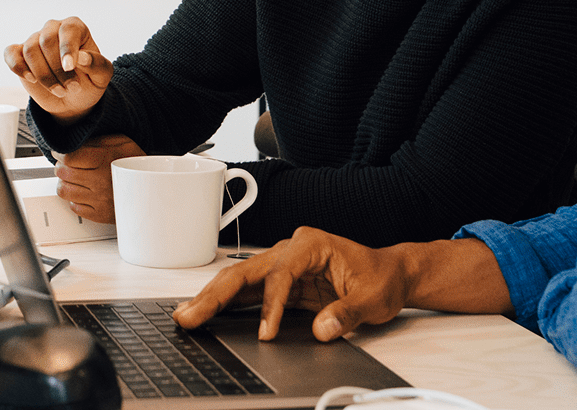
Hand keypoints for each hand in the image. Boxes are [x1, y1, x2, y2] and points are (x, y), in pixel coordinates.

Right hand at [3, 17, 113, 121]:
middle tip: (70, 88)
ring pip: (31, 51)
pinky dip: (18, 66)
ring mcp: (34, 40)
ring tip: (59, 91)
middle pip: (47, 41)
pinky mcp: (19, 54)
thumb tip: (81, 57)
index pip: (68, 30)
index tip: (69, 67)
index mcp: (75, 28)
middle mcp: (53, 29)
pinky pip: (11, 53)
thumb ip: (96, 64)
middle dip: (57, 69)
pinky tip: (31, 79)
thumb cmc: (88, 82)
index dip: (67, 48)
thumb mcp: (101, 76)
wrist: (72, 100)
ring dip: (44, 75)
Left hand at [53, 134, 144, 223]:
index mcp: (105, 161)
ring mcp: (99, 200)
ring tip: (71, 178)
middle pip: (64, 174)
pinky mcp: (99, 215)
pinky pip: (74, 207)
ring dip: (64, 183)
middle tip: (65, 164)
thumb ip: (98, 140)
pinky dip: (74, 199)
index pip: (70, 157)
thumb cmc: (136, 164)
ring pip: (64, 191)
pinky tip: (83, 192)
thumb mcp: (122, 143)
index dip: (60, 154)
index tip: (59, 153)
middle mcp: (101, 182)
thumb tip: (75, 142)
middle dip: (60, 167)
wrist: (154, 188)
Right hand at [171, 227, 409, 341]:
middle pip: (245, 272)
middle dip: (215, 295)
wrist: (390, 274)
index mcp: (311, 244)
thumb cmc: (381, 279)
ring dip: (212, 299)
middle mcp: (290, 249)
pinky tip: (205, 314)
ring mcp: (281, 264)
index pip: (280, 273)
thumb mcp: (373, 299)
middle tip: (189, 315)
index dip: (270, 304)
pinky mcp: (279, 282)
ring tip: (186, 316)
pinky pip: (248, 293)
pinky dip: (225, 305)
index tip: (267, 333)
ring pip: (239, 280)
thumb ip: (347, 314)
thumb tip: (322, 329)